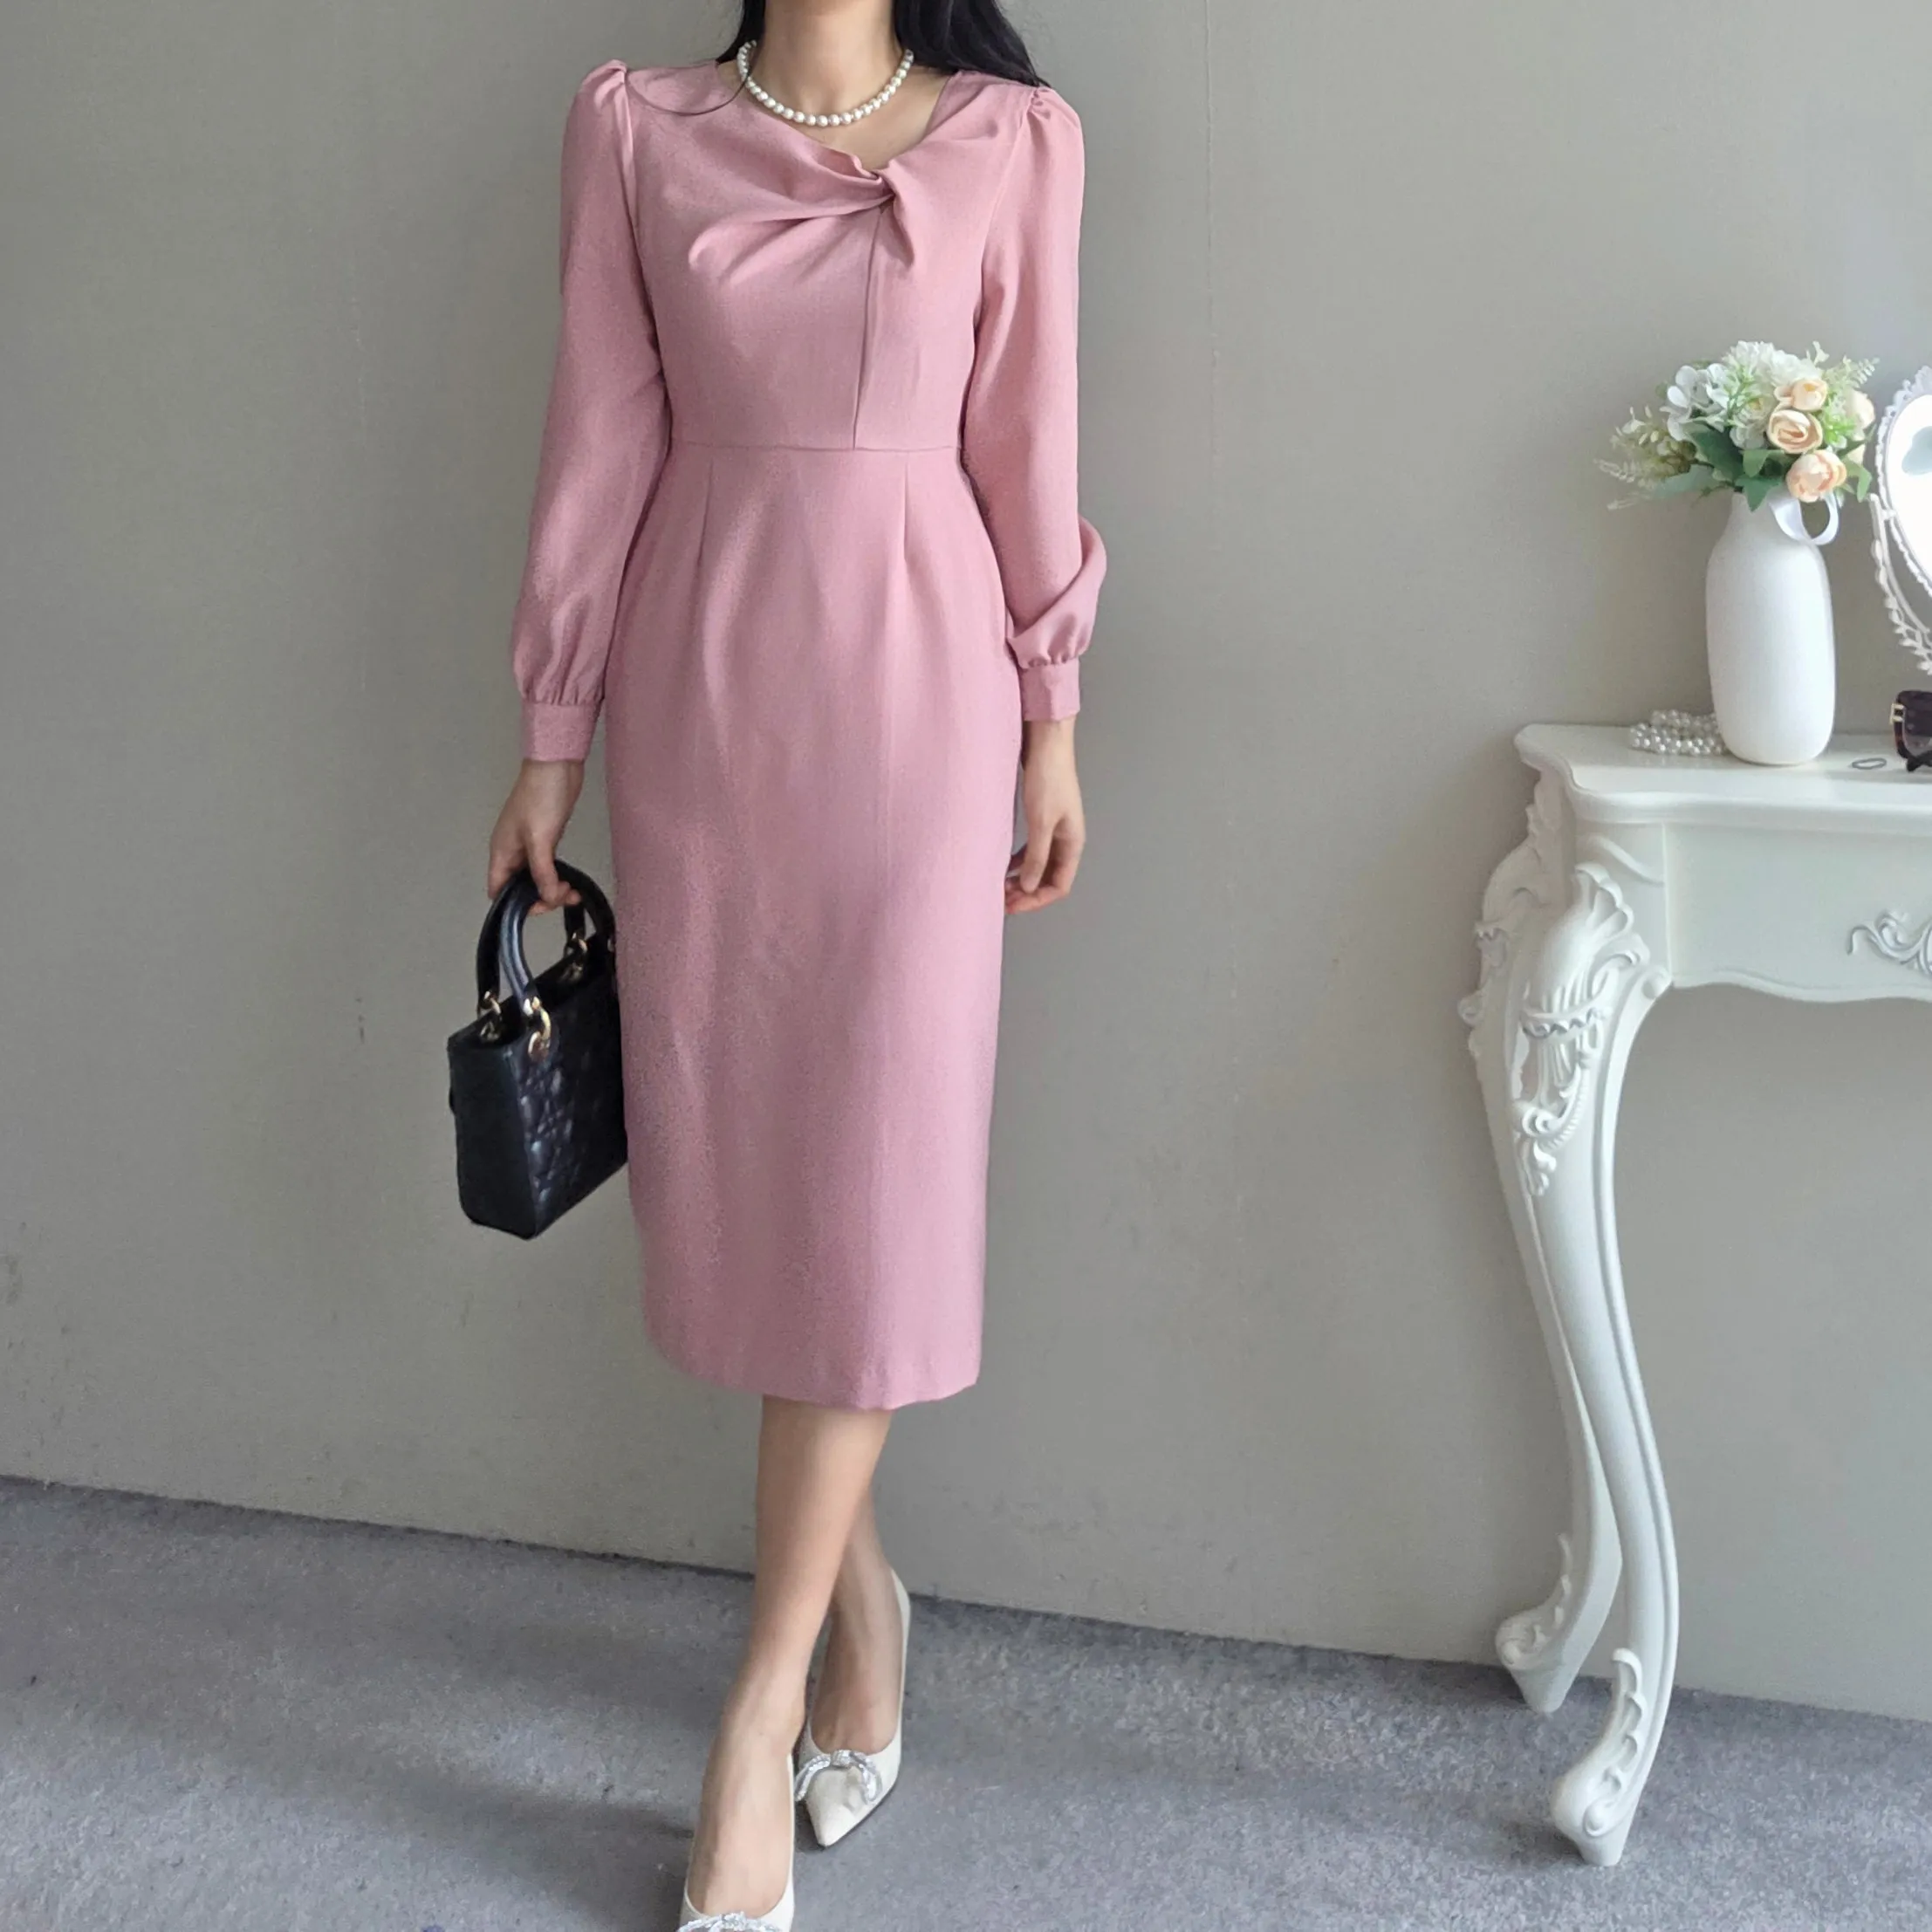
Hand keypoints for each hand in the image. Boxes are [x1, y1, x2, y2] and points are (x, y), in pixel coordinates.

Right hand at [488, 758, 585, 911]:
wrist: (556, 768)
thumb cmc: (540, 797)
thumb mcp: (540, 840)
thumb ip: (542, 872)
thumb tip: (547, 897)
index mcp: (501, 852)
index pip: (498, 890)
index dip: (515, 904)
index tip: (540, 905)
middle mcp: (511, 852)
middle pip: (519, 888)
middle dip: (540, 897)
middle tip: (563, 897)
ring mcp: (528, 845)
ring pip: (536, 878)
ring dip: (552, 888)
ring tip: (573, 892)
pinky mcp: (545, 839)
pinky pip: (547, 866)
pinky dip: (557, 876)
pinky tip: (570, 881)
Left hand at [1006, 718, 1083, 913]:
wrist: (1047, 742)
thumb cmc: (1048, 777)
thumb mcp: (1040, 821)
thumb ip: (1035, 856)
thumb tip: (1029, 886)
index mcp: (1072, 842)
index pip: (1058, 885)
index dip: (1036, 900)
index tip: (1012, 906)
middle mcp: (1066, 839)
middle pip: (1049, 878)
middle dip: (1027, 893)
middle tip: (1002, 900)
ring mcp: (1055, 829)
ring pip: (1039, 865)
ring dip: (1022, 878)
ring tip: (1000, 886)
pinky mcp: (1043, 818)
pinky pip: (1032, 849)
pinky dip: (1019, 861)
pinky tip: (1004, 864)